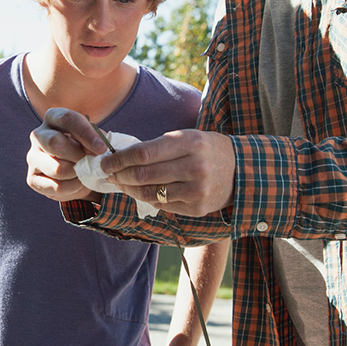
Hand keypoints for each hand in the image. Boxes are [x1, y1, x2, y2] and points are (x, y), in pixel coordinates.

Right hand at [26, 108, 105, 202]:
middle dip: (79, 155)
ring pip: (57, 168)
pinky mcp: (32, 179)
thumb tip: (99, 148)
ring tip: (87, 173)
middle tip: (93, 163)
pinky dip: (73, 187)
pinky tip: (79, 183)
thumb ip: (96, 140)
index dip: (86, 133)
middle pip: (55, 142)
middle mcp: (38, 135)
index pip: (66, 119)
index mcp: (53, 118)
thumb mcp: (92, 138)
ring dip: (78, 174)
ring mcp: (32, 157)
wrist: (76, 172)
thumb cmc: (84, 148)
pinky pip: (56, 186)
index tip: (102, 148)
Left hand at [104, 129, 234, 216]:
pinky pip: (163, 205)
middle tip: (109, 174)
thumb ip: (157, 147)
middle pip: (143, 174)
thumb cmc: (205, 149)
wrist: (240, 170)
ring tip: (121, 184)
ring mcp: (196, 190)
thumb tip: (121, 157)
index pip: (143, 153)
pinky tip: (141, 192)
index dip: (119, 159)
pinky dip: (148, 198)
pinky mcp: (197, 208)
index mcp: (189, 142)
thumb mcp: (186, 137)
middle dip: (120, 175)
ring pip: (150, 193)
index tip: (106, 161)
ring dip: (130, 189)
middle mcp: (194, 166)